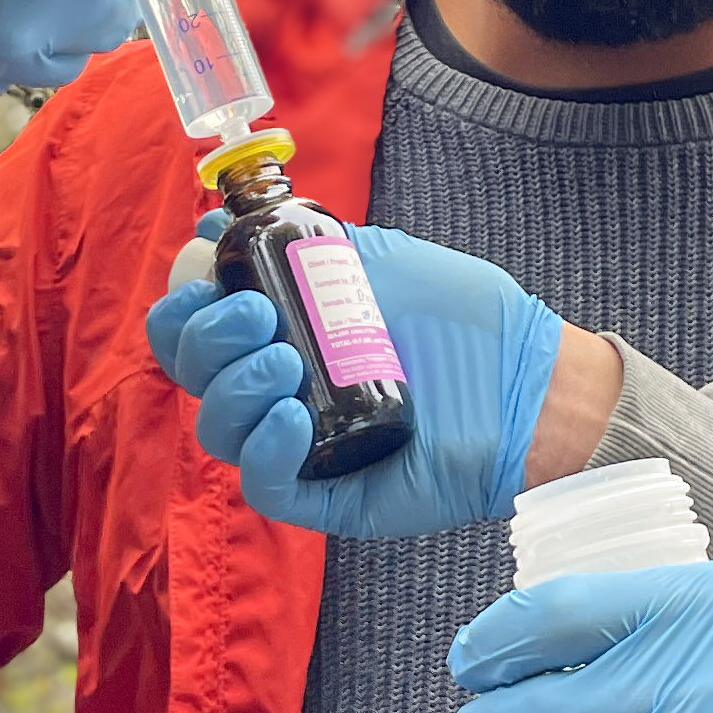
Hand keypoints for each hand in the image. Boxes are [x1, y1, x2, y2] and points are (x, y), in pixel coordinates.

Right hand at [145, 222, 566, 534]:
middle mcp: (278, 391)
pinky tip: (292, 417)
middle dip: (206, 338)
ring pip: (218, 431)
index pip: (194, 329)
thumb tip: (224, 218)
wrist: (530, 385)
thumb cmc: (466, 323)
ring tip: (287, 364)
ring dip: (234, 389)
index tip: (207, 275)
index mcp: (280, 336)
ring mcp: (298, 445)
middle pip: (193, 376)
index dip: (182, 306)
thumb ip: (312, 242)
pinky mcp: (325, 494)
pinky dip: (264, 449)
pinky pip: (265, 485)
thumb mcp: (383, 262)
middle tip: (259, 315)